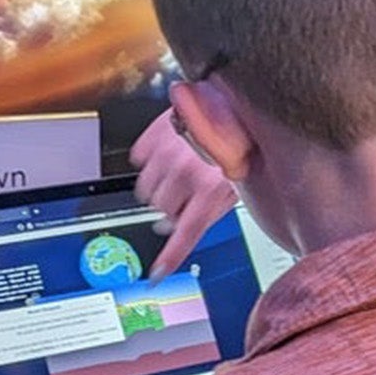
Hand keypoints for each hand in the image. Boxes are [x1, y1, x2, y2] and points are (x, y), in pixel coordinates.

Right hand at [130, 105, 235, 281]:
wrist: (231, 101)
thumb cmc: (237, 138)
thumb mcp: (234, 181)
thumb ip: (209, 209)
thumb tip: (179, 229)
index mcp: (209, 189)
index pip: (185, 234)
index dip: (169, 257)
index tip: (155, 274)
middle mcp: (185, 174)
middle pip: (161, 211)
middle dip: (171, 207)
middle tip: (183, 195)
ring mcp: (166, 155)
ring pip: (146, 190)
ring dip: (159, 186)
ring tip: (176, 173)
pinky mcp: (152, 136)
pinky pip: (138, 161)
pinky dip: (149, 161)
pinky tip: (167, 154)